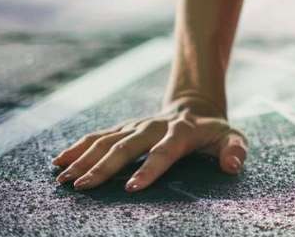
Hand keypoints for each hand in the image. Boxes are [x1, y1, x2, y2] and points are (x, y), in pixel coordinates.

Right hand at [51, 107, 247, 191]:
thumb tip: (232, 165)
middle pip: (127, 145)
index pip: (166, 150)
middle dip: (104, 166)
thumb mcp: (232, 138)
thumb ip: (235, 151)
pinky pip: (97, 136)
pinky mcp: (123, 127)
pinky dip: (77, 147)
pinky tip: (59, 162)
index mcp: (182, 132)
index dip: (151, 168)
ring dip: (84, 158)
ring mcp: (136, 126)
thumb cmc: (214, 132)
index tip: (133, 188)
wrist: (196, 107)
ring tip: (64, 178)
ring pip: (106, 140)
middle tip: (83, 186)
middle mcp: (154, 126)